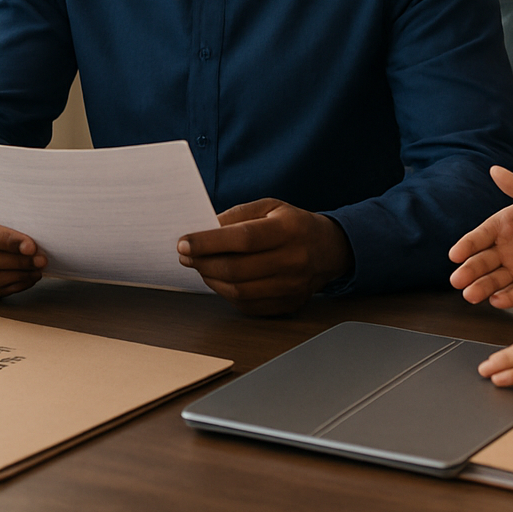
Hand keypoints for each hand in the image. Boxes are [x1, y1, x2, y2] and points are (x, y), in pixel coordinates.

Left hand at [177, 198, 352, 315]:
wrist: (329, 250)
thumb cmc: (294, 225)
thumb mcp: (270, 207)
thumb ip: (236, 216)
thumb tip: (203, 229)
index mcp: (289, 230)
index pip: (242, 239)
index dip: (208, 242)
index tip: (183, 243)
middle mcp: (293, 260)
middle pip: (237, 269)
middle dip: (203, 262)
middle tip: (185, 255)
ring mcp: (292, 287)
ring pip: (239, 291)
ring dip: (211, 279)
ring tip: (200, 266)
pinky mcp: (288, 304)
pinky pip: (247, 305)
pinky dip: (226, 293)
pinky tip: (220, 279)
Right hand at [447, 165, 512, 306]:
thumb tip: (495, 170)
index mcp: (503, 228)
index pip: (480, 237)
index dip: (466, 246)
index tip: (455, 254)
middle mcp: (505, 251)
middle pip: (481, 262)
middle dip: (469, 271)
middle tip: (457, 280)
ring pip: (494, 281)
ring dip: (481, 287)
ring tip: (470, 295)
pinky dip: (507, 298)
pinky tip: (497, 300)